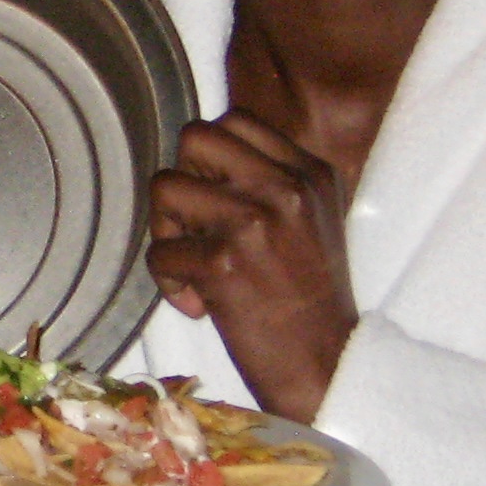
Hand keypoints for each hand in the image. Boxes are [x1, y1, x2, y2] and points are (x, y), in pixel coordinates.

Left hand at [145, 114, 359, 422]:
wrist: (326, 365)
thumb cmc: (311, 301)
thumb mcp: (313, 220)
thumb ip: (271, 182)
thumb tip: (201, 163)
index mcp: (309, 171)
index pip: (235, 121)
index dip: (209, 158)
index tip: (215, 198)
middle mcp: (284, 187)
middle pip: (194, 138)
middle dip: (182, 180)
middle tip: (194, 225)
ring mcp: (253, 222)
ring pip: (165, 187)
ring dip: (166, 231)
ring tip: (193, 267)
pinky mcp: (223, 263)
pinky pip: (160, 253)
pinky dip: (169, 284)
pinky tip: (200, 304)